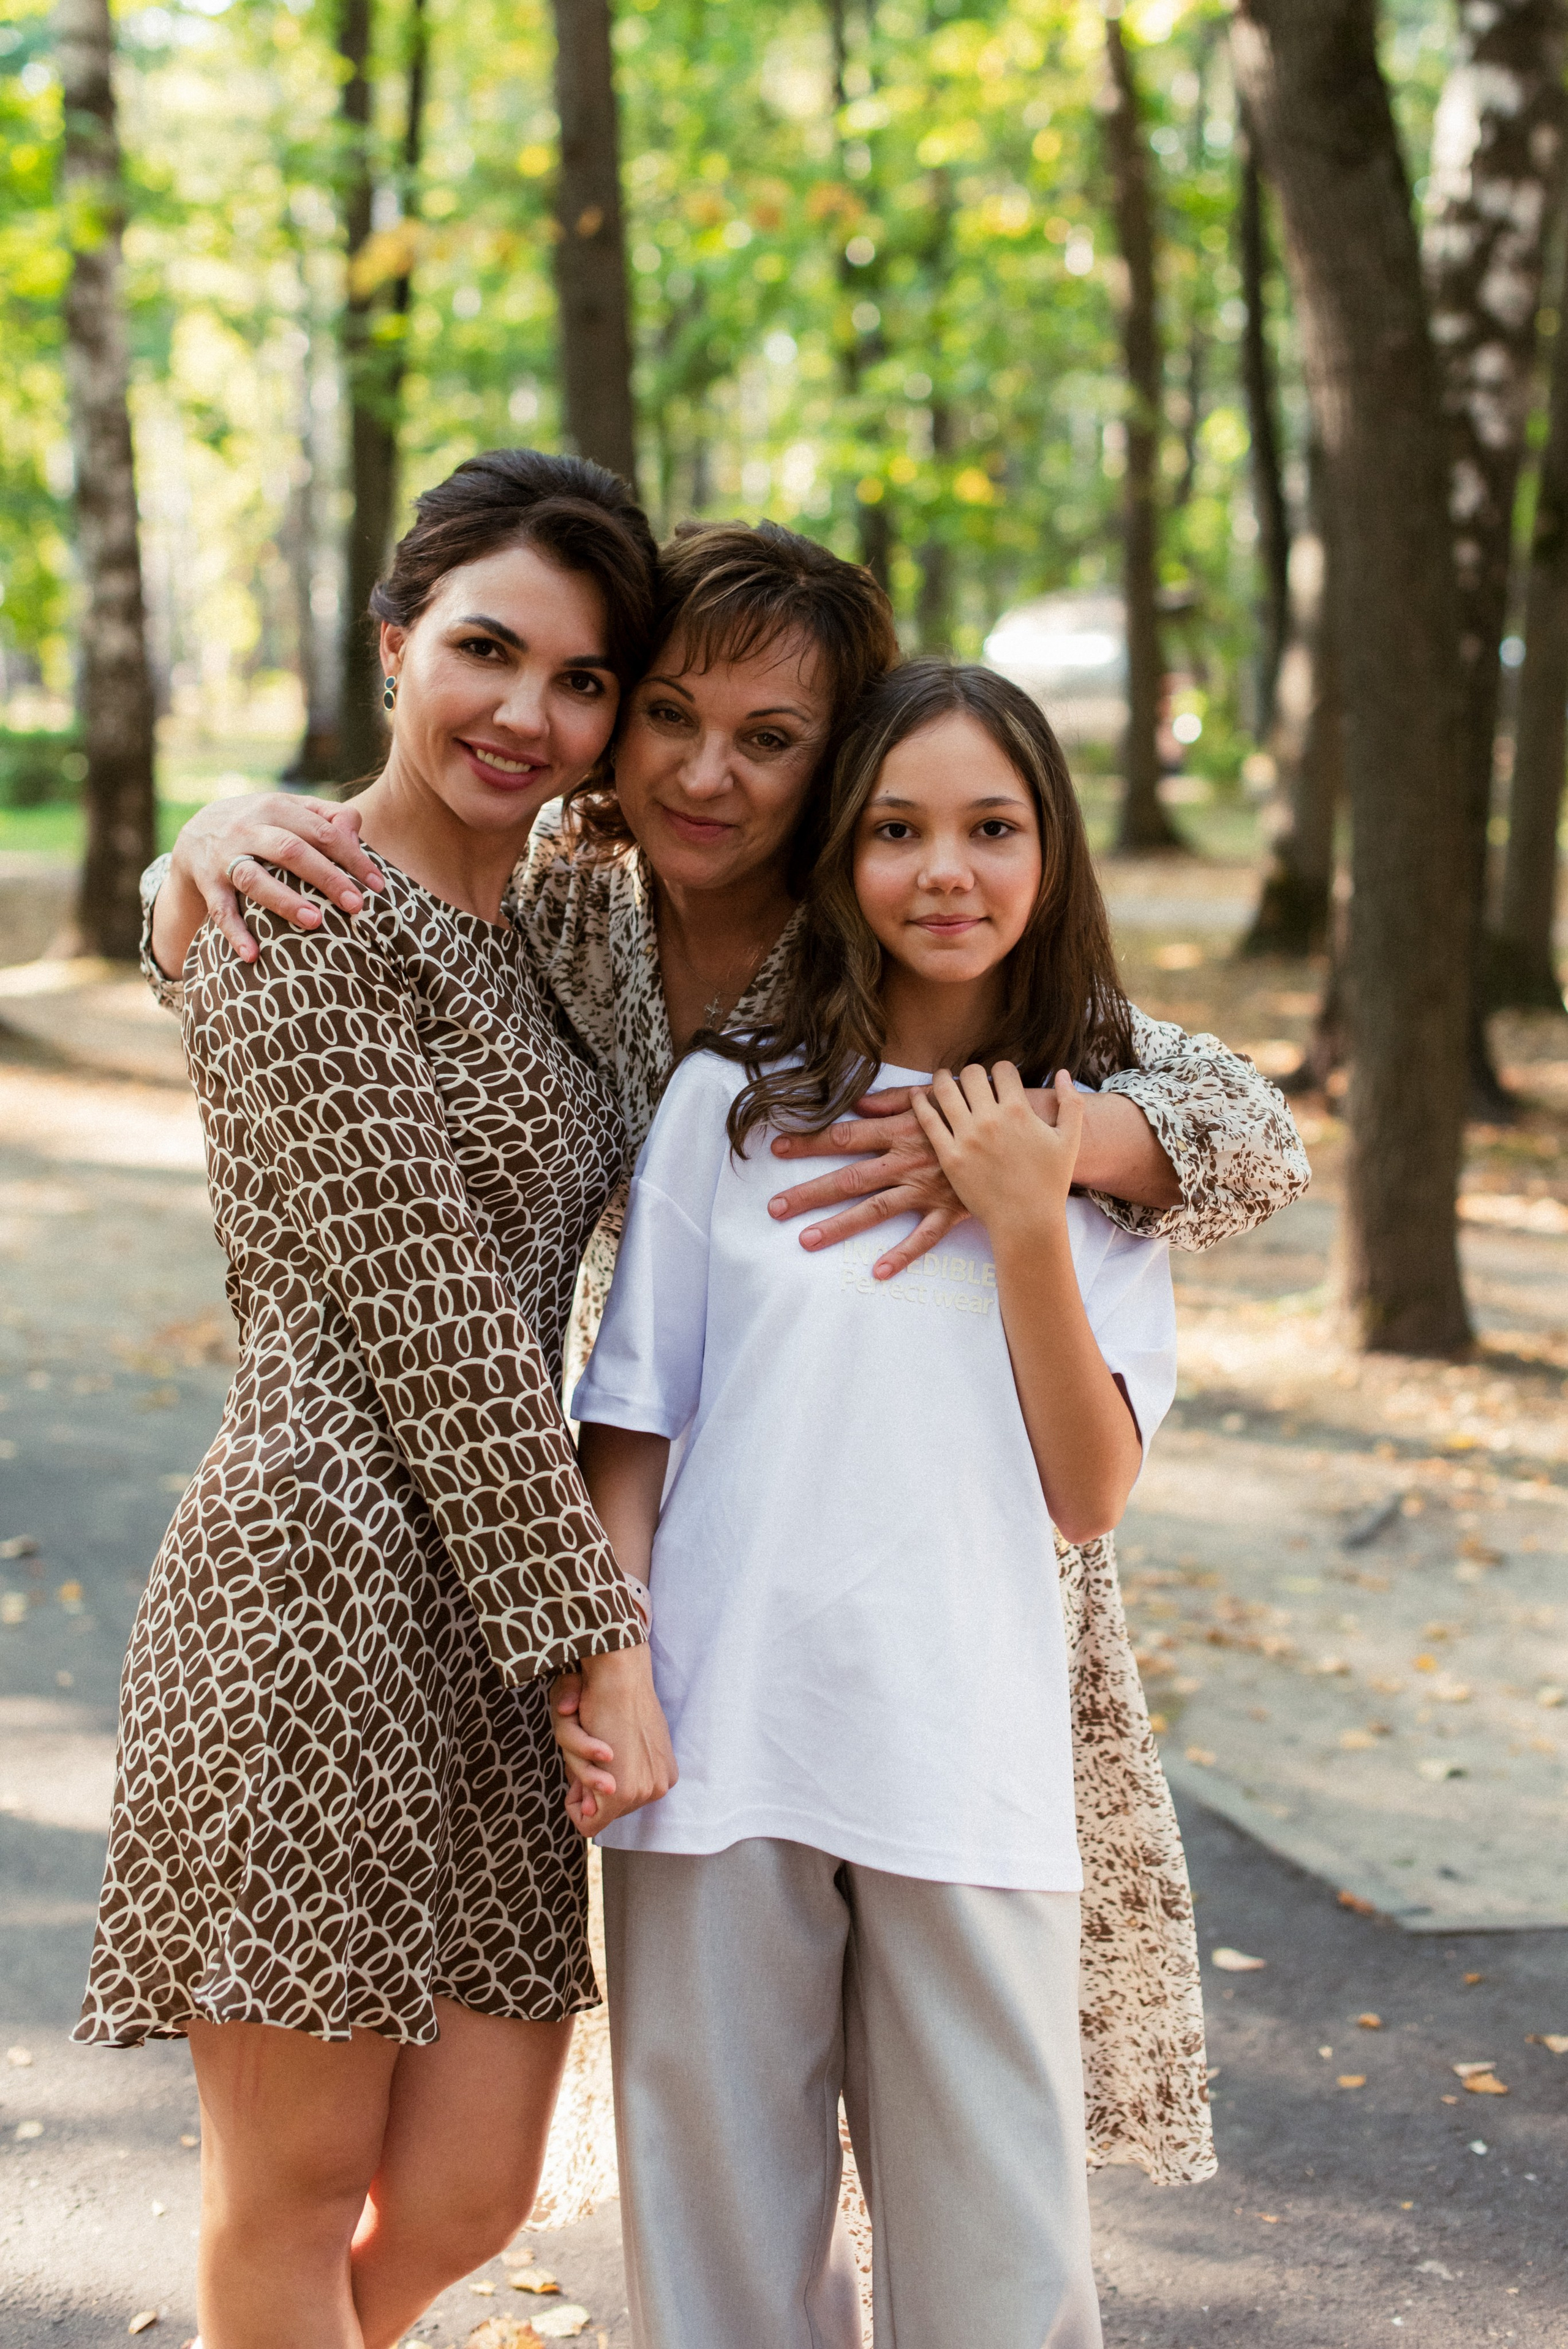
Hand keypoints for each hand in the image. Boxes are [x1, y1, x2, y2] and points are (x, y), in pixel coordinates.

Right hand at [152, 792, 383, 975]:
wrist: (197, 832)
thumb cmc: (262, 826)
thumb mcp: (290, 811)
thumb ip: (327, 816)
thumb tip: (356, 832)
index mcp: (276, 807)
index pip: (322, 830)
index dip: (352, 857)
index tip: (377, 885)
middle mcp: (248, 828)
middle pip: (291, 850)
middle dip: (327, 877)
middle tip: (356, 905)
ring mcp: (224, 855)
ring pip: (254, 877)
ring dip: (284, 901)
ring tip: (315, 922)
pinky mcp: (206, 882)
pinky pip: (220, 909)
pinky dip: (235, 932)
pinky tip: (253, 955)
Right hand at [554, 1646, 675, 1836]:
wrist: (615, 1674)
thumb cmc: (607, 1698)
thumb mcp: (618, 1742)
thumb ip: (609, 1775)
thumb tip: (591, 1813)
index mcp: (662, 1774)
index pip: (621, 1805)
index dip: (597, 1783)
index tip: (598, 1753)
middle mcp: (659, 1787)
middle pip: (606, 1811)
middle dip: (587, 1782)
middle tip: (593, 1743)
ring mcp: (643, 1792)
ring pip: (592, 1812)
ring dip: (580, 1777)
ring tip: (593, 1741)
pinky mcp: (620, 1791)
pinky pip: (585, 1821)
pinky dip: (576, 1792)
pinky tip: (591, 1751)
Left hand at [766, 1091, 972, 1279]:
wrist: (1019, 1131)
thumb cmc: (970, 1110)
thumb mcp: (932, 1095)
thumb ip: (893, 1100)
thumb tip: (857, 1105)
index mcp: (899, 1130)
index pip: (844, 1136)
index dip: (809, 1143)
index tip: (778, 1149)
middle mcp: (905, 1161)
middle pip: (848, 1179)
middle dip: (809, 1193)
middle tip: (775, 1208)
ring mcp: (926, 1189)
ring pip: (875, 1210)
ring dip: (839, 1226)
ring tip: (806, 1240)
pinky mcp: (949, 1210)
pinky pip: (923, 1237)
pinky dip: (902, 1254)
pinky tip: (878, 1271)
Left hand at [911, 1064, 1081, 1241]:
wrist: (1027, 1221)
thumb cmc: (1050, 1183)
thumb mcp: (1070, 1140)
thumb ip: (1070, 1102)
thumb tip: (1062, 1072)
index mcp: (1019, 1111)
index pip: (1002, 1070)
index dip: (1001, 1071)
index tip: (999, 1079)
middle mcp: (991, 1120)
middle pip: (972, 1075)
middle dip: (972, 1073)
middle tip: (970, 1080)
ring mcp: (967, 1137)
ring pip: (945, 1090)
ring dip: (942, 1078)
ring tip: (942, 1078)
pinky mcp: (949, 1156)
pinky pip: (928, 1120)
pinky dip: (919, 1102)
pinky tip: (917, 1095)